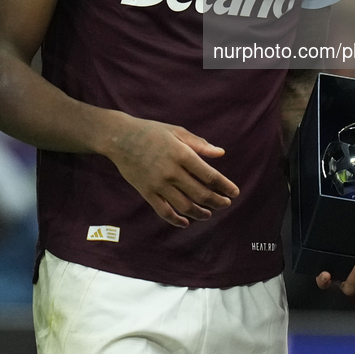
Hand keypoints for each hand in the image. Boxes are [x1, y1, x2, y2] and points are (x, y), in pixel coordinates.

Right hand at [107, 114, 239, 227]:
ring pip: (185, 206)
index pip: (210, 176)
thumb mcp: (177, 132)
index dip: (225, 186)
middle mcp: (172, 171)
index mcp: (182, 154)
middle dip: (217, 201)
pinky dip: (176, 220)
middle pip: (200, 193)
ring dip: (200, 213)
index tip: (234, 192)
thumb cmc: (151, 131)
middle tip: (225, 203)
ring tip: (209, 213)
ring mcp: (158, 184)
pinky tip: (186, 222)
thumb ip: (199, 144)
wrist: (120, 138)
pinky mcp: (146, 192)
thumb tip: (221, 153)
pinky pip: (164, 211)